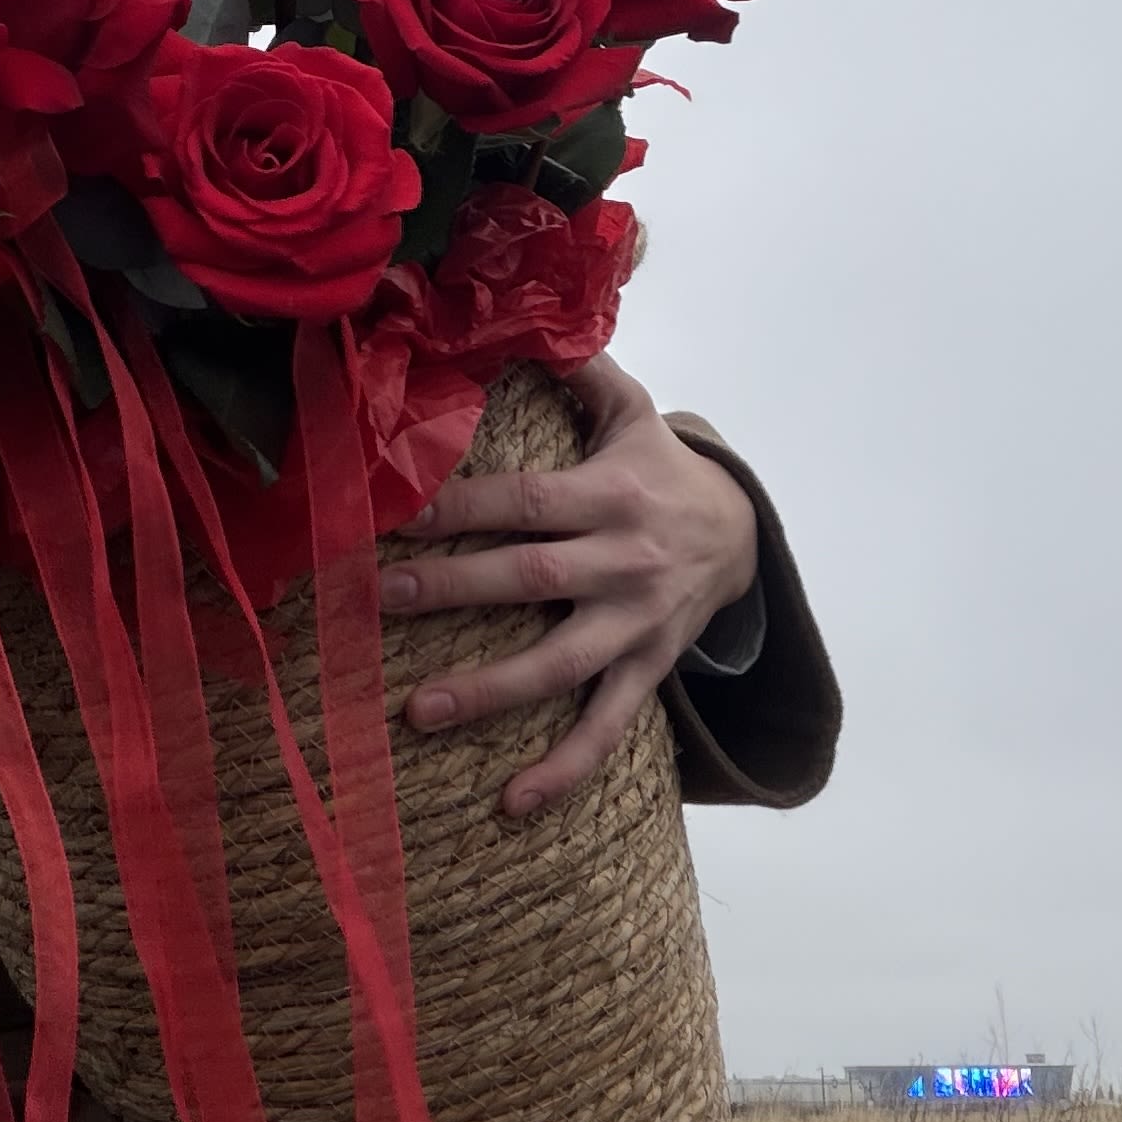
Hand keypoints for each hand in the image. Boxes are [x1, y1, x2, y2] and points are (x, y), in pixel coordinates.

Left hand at [376, 354, 758, 821]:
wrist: (747, 535)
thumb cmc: (662, 468)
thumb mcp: (632, 410)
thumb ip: (580, 367)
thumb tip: (530, 317)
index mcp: (610, 493)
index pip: (522, 501)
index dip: (457, 507)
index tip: (389, 514)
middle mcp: (623, 561)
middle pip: (529, 579)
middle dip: (449, 591)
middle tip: (374, 600)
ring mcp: (636, 625)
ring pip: (561, 665)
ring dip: (490, 691)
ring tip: (418, 711)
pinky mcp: (647, 671)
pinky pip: (606, 730)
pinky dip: (562, 770)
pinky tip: (510, 803)